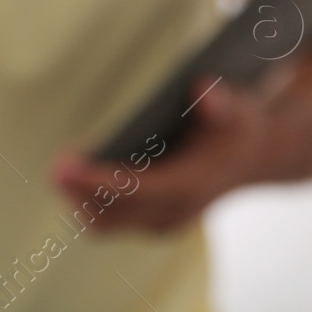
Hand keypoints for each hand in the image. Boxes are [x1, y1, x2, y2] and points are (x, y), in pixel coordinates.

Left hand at [52, 77, 271, 232]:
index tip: (67, 167)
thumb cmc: (238, 125)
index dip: (99, 180)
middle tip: (58, 165)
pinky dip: (86, 201)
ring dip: (77, 198)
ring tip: (62, 167)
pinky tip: (73, 173)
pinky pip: (108, 220)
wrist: (253, 155)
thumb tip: (203, 90)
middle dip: (80, 191)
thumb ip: (221, 100)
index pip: (137, 189)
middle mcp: (175, 211)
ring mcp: (162, 220)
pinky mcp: (151, 219)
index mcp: (192, 185)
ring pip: (105, 222)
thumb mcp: (240, 106)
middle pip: (112, 213)